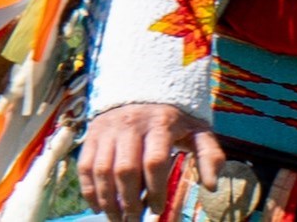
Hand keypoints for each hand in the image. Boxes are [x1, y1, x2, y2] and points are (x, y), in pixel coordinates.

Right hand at [77, 103, 225, 221]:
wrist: (144, 88)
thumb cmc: (174, 118)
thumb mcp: (198, 131)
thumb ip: (209, 156)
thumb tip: (211, 186)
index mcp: (160, 123)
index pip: (154, 161)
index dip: (155, 190)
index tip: (157, 209)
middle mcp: (131, 124)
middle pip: (125, 169)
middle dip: (129, 201)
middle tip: (134, 220)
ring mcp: (108, 128)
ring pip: (102, 169)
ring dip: (108, 200)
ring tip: (117, 218)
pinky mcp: (92, 134)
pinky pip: (85, 166)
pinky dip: (89, 190)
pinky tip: (99, 206)